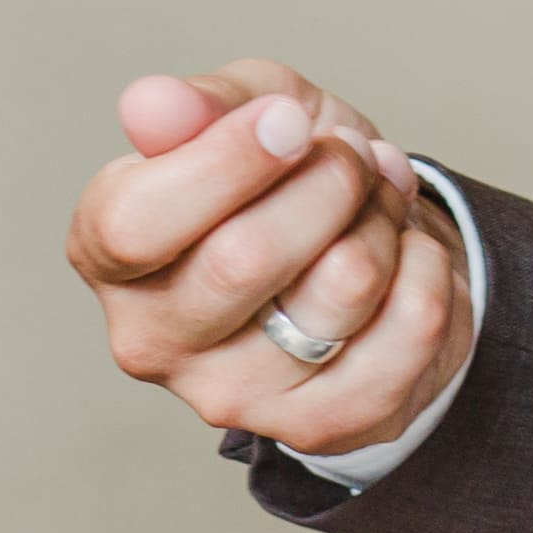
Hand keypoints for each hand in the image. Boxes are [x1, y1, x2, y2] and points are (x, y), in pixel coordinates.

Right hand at [66, 57, 468, 460]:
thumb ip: (201, 103)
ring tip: (377, 200)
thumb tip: (153, 105)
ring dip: (383, 217)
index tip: (287, 119)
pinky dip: (427, 267)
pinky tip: (405, 255)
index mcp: (105, 254)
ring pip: (343, 286)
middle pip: (246, 259)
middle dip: (329, 178)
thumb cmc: (285, 173)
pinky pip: (409, 328)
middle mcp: (151, 341)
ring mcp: (233, 397)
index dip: (226, 161)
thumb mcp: (245, 107)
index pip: (138, 222)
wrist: (363, 251)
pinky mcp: (320, 428)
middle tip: (348, 155)